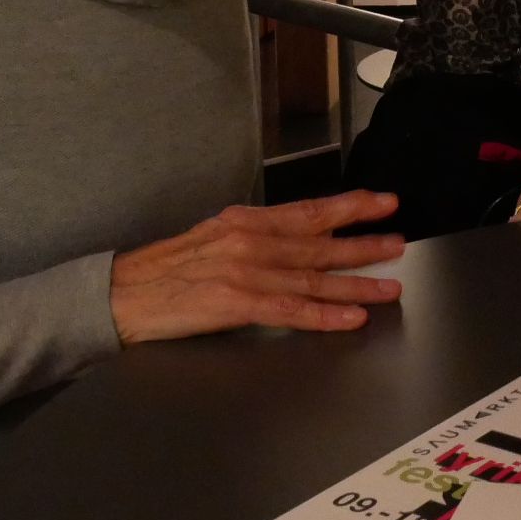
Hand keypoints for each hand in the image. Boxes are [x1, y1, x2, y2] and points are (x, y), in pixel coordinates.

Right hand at [109, 190, 404, 343]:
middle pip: (319, 241)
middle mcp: (250, 240)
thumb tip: (293, 239)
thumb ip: (253, 236)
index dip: (350, 206)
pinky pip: (290, 309)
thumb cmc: (163, 271)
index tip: (383, 202)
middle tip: (399, 243)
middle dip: (364, 242)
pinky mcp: (235, 303)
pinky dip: (324, 313)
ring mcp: (244, 271)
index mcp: (245, 221)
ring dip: (356, 283)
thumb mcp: (212, 238)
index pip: (308, 210)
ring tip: (389, 287)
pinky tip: (351, 317)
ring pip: (313, 276)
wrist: (121, 295)